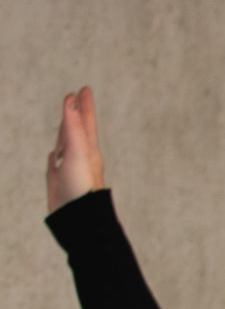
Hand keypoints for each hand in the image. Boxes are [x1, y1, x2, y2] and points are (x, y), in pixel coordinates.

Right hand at [46, 87, 102, 212]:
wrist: (78, 219)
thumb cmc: (81, 186)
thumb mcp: (77, 152)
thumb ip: (74, 126)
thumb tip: (72, 99)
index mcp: (88, 150)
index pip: (86, 122)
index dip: (84, 105)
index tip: (84, 88)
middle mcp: (80, 157)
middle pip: (78, 130)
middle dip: (77, 113)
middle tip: (77, 97)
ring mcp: (69, 169)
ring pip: (67, 145)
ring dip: (66, 131)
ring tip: (66, 121)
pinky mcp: (58, 181)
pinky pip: (55, 164)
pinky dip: (54, 155)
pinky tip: (53, 154)